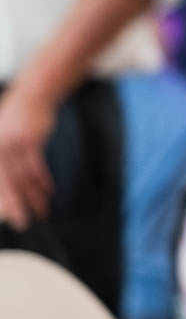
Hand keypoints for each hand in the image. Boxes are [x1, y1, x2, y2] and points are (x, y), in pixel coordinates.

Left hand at [0, 83, 57, 229]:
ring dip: (34, 197)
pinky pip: (37, 166)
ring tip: (41, 211)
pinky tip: (48, 192)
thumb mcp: (4, 139)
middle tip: (22, 223)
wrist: (32, 94)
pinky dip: (43, 181)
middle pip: (6, 184)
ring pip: (23, 178)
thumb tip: (14, 187)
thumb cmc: (16, 120)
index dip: (3, 202)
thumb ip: (5, 163)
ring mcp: (14, 144)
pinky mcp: (31, 139)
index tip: (8, 219)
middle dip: (15, 206)